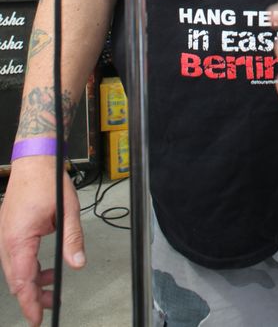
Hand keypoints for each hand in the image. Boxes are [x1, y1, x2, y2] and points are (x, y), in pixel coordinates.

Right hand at [0, 157, 85, 325]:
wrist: (34, 160)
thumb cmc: (47, 180)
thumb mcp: (67, 210)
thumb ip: (72, 239)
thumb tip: (77, 263)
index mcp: (19, 238)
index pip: (22, 281)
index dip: (29, 303)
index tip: (36, 319)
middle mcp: (8, 240)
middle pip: (16, 279)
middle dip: (33, 295)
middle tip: (51, 304)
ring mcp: (6, 236)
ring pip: (15, 270)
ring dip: (33, 281)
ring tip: (53, 285)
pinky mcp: (10, 231)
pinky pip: (16, 257)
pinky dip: (29, 267)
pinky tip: (44, 267)